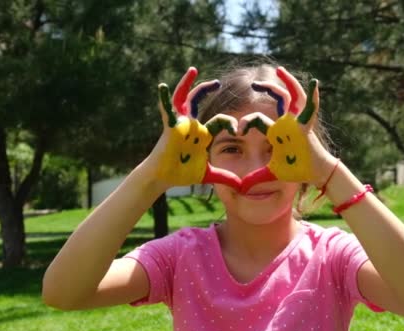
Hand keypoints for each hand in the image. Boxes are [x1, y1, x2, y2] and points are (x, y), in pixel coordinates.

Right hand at [149, 67, 240, 188]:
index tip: (239, 129)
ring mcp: (180, 124)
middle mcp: (192, 125)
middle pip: (199, 101)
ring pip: (184, 99)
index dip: (231, 123)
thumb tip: (241, 186)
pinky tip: (162, 86)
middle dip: (207, 89)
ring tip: (193, 70)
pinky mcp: (170, 127)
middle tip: (218, 82)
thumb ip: (224, 177)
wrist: (165, 177)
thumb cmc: (182, 173)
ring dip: (187, 84)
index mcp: (202, 134)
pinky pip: (167, 110)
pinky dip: (163, 98)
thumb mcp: (208, 174)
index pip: (220, 121)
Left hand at [240, 67, 334, 192]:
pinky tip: (314, 82)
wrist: (314, 174)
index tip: (235, 130)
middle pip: (276, 100)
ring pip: (292, 96)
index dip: (244, 123)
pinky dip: (312, 95)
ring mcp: (297, 121)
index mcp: (274, 131)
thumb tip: (240, 189)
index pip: (256, 120)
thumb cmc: (295, 170)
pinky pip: (310, 107)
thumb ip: (256, 178)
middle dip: (266, 89)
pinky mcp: (307, 125)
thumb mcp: (271, 173)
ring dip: (287, 82)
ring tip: (279, 70)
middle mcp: (285, 122)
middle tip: (254, 83)